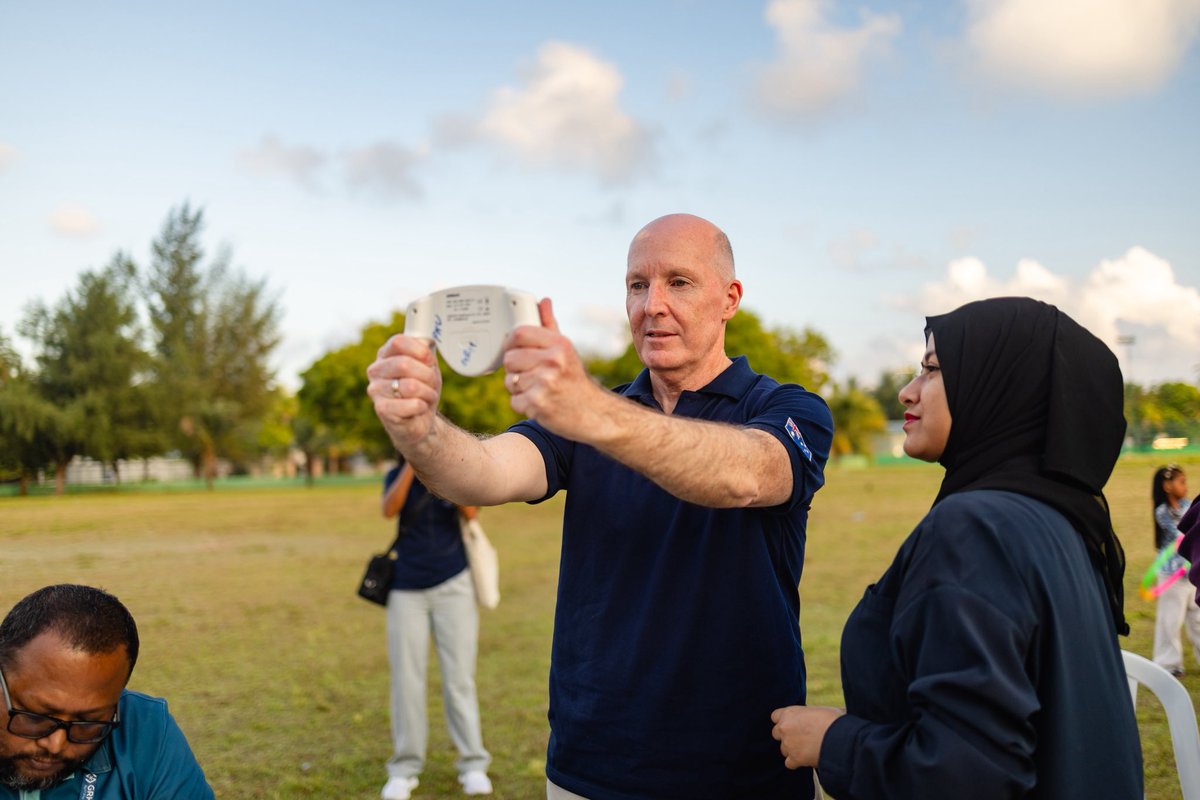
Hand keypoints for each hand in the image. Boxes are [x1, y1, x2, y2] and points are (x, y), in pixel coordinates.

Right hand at [367, 334, 442, 450]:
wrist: (420, 419)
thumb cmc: (422, 390)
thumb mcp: (427, 366)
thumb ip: (425, 351)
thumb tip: (426, 341)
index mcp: (385, 355)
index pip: (398, 342)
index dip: (420, 351)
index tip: (429, 361)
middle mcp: (376, 370)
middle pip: (405, 364)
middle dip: (427, 375)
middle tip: (432, 383)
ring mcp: (376, 390)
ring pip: (411, 386)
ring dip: (428, 392)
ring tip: (427, 397)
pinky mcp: (382, 409)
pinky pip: (413, 404)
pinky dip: (423, 406)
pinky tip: (420, 408)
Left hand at [501, 298, 609, 438]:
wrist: (594, 414)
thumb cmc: (575, 380)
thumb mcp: (566, 350)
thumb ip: (550, 326)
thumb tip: (543, 301)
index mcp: (560, 345)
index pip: (520, 333)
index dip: (510, 342)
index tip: (514, 350)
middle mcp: (553, 361)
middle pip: (510, 358)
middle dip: (514, 369)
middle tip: (529, 375)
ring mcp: (545, 383)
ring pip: (510, 381)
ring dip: (518, 388)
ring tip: (537, 390)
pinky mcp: (538, 404)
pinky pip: (514, 401)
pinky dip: (522, 405)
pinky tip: (538, 404)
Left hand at [770, 705, 843, 769]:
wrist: (840, 737)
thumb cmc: (834, 720)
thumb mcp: (820, 710)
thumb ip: (809, 714)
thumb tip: (816, 717)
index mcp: (790, 712)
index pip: (775, 716)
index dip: (784, 721)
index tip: (793, 724)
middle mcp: (785, 727)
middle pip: (776, 733)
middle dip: (786, 736)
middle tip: (800, 738)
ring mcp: (788, 744)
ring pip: (783, 749)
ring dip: (792, 750)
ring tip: (808, 749)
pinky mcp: (794, 758)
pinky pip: (789, 763)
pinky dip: (796, 763)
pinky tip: (807, 760)